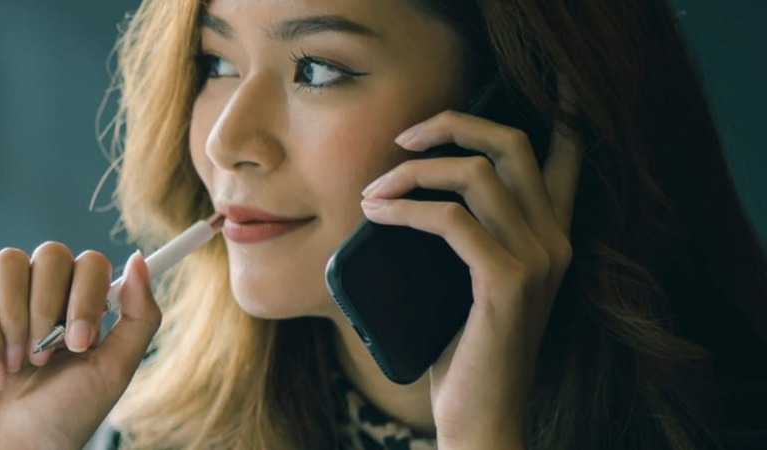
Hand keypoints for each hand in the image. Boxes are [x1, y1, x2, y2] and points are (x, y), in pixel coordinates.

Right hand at [0, 242, 161, 448]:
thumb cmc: (60, 422)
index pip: (88, 264)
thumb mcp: (112, 372)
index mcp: (75, 312)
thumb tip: (139, 259)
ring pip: (8, 263)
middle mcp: (36, 304)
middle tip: (48, 354)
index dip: (86, 292)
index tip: (81, 343)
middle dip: (50, 306)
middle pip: (49, 254)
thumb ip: (138, 317)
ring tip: (21, 364)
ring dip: (19, 317)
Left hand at [362, 110, 580, 447]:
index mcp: (551, 235)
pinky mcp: (508, 282)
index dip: (545, 112)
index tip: (514, 91)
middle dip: (451, 125)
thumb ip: (459, 235)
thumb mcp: (463, 280)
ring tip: (372, 194)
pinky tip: (376, 215)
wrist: (479, 415)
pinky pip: (451, 220)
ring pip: (477, 174)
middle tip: (400, 139)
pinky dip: (405, 210)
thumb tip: (401, 190)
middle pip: (512, 143)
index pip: (561, 154)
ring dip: (412, 173)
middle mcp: (555, 239)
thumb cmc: (461, 349)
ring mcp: (539, 260)